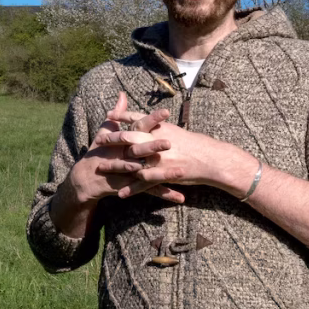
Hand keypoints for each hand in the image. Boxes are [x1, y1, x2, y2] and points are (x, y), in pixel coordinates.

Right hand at [64, 93, 184, 204]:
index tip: (166, 112)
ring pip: (147, 172)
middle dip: (154, 146)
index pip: (138, 126)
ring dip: (164, 173)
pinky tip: (180, 197)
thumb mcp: (106, 131)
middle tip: (170, 142)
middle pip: (140, 149)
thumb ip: (120, 113)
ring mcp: (127, 172)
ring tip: (181, 172)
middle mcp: (124, 155)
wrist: (87, 178)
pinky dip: (165, 194)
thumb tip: (122, 93)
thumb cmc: (100, 151)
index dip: (151, 119)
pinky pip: (150, 191)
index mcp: (122, 139)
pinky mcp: (131, 186)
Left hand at [105, 92, 239, 198]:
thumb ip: (159, 124)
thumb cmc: (194, 144)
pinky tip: (121, 194)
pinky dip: (132, 189)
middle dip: (112, 138)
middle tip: (98, 139)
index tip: (108, 114)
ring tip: (100, 168)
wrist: (210, 159)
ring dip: (116, 165)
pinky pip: (144, 184)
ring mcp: (159, 159)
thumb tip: (148, 120)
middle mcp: (157, 141)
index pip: (138, 119)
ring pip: (132, 162)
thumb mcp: (175, 130)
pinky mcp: (163, 175)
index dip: (122, 117)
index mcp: (161, 129)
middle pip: (129, 138)